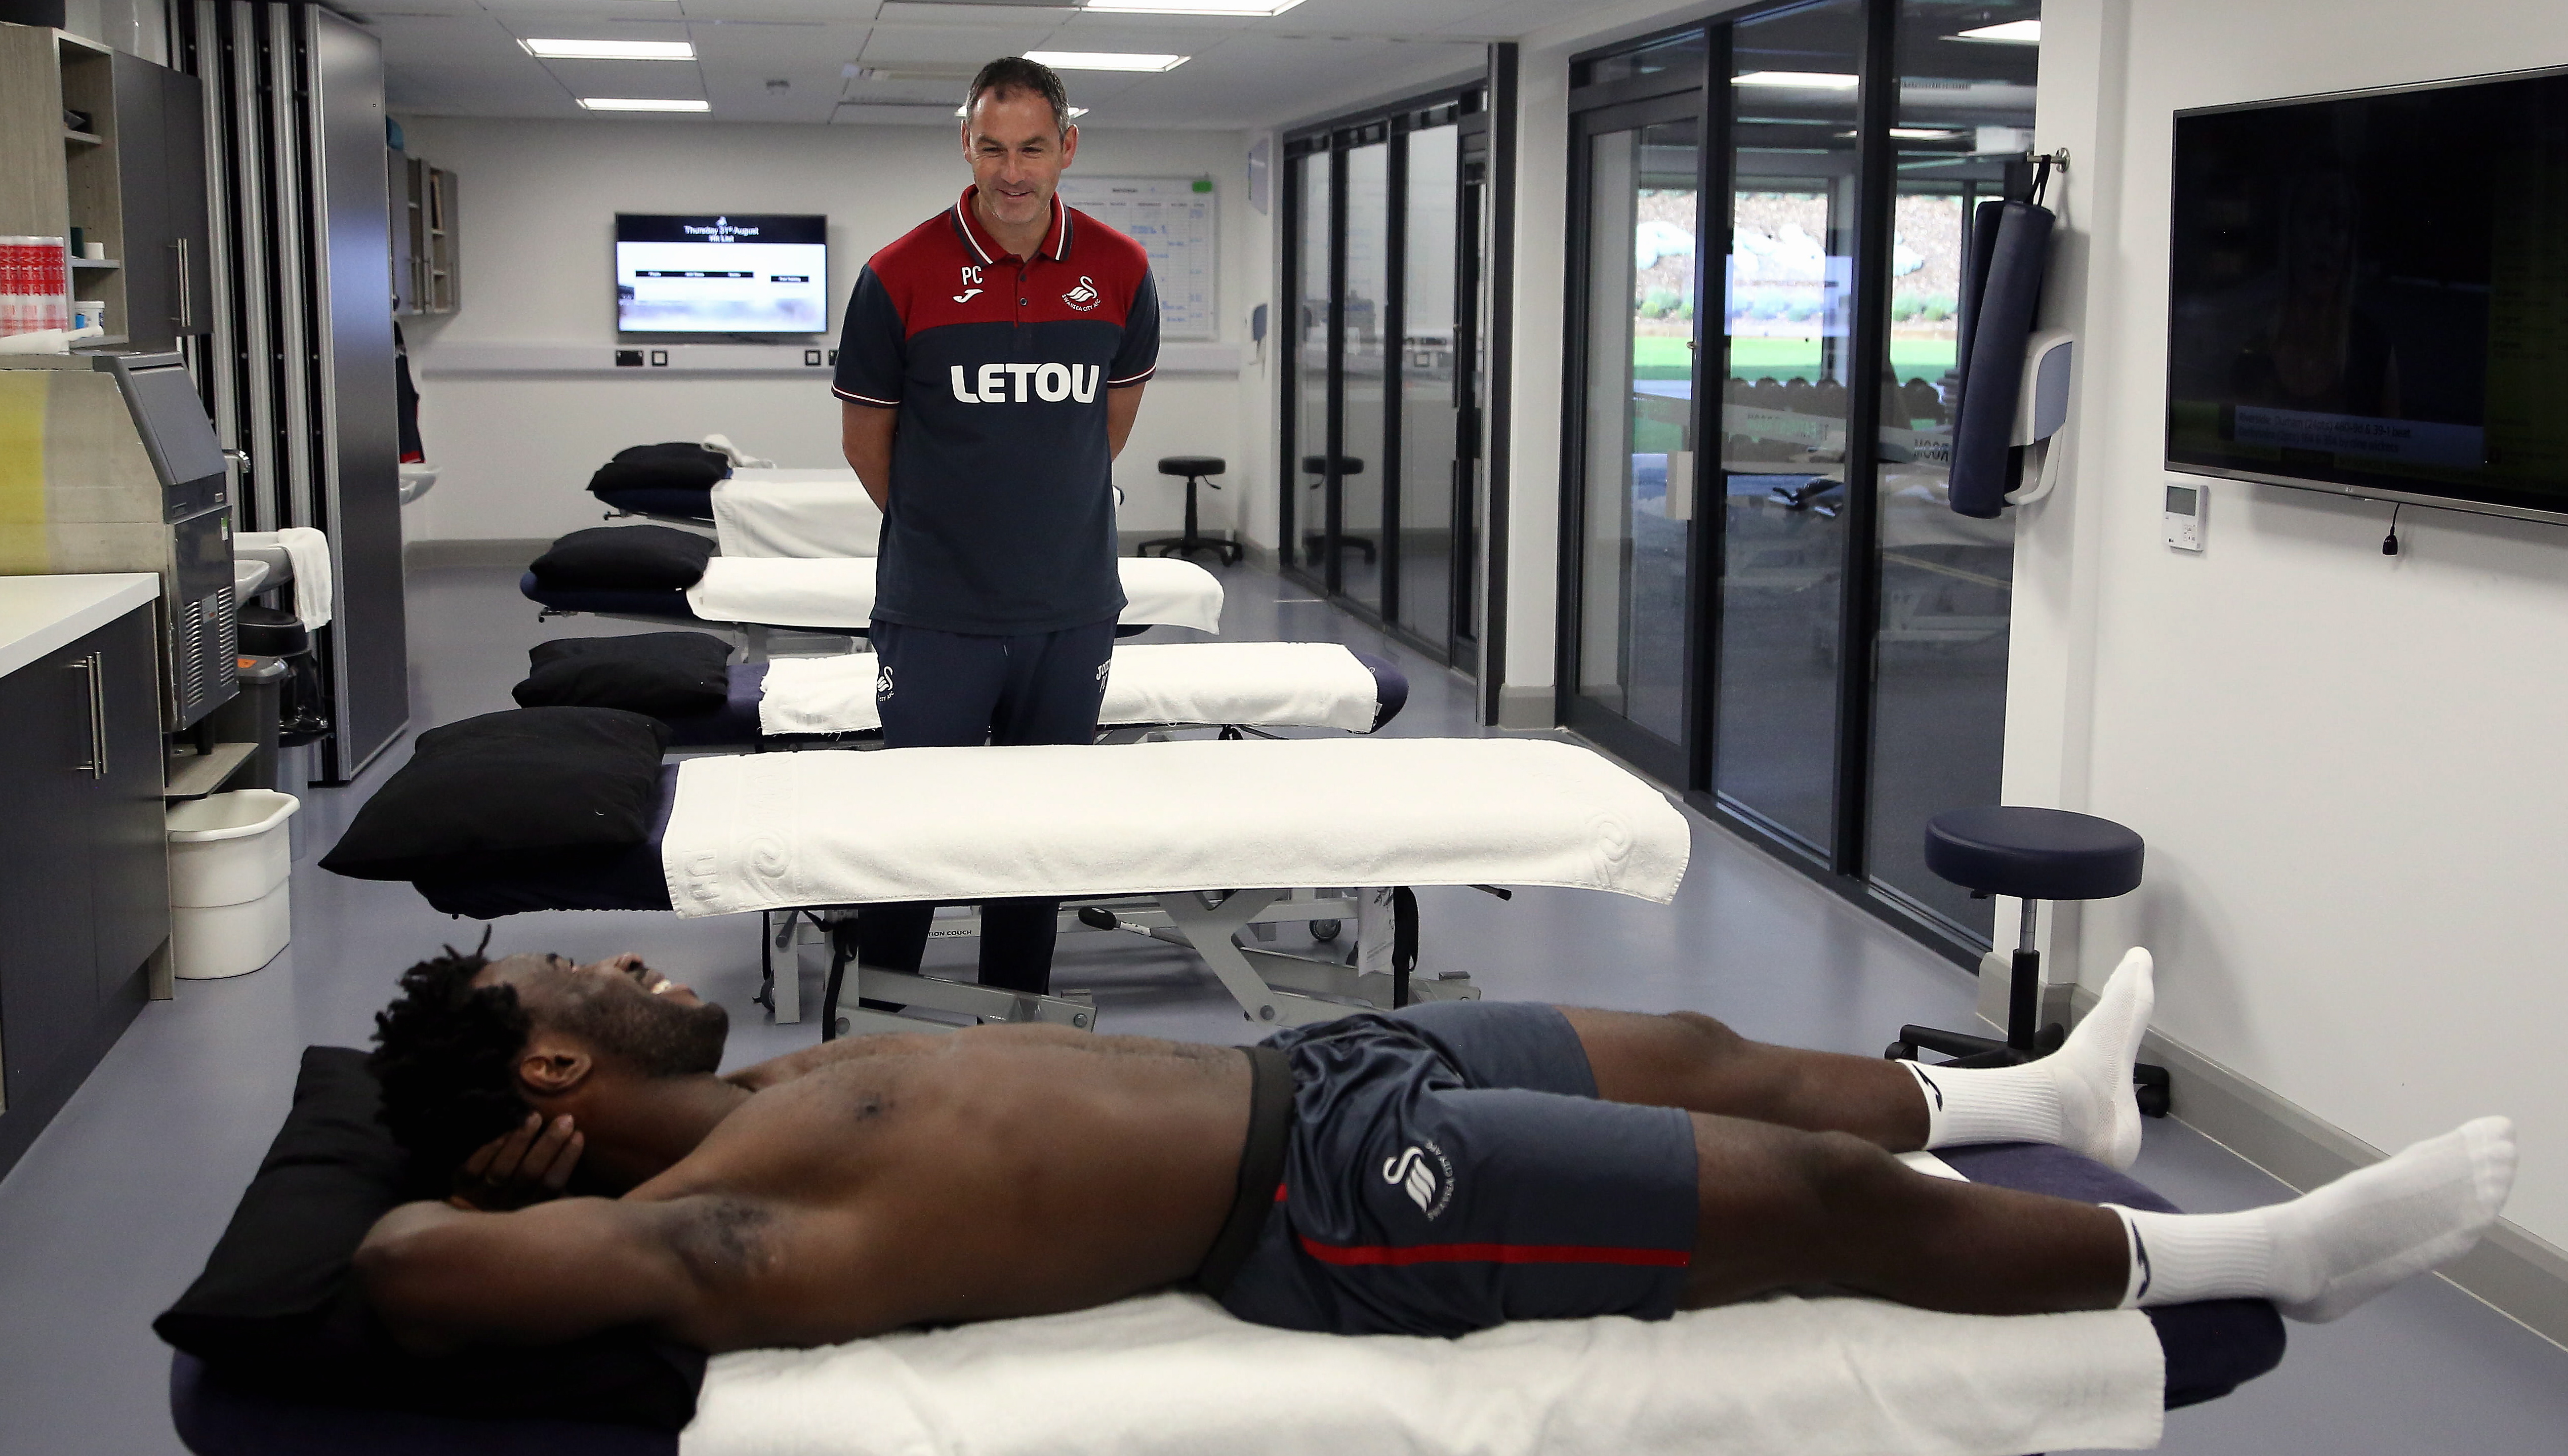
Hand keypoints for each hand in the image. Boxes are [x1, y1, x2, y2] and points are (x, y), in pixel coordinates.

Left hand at [449, 1113, 583, 1211]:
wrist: (465, 1235)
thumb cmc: (516, 1213)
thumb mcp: (545, 1212)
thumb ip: (565, 1198)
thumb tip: (593, 1179)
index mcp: (531, 1214)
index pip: (552, 1186)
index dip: (567, 1159)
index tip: (579, 1135)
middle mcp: (506, 1208)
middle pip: (529, 1174)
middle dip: (550, 1143)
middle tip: (566, 1119)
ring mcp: (481, 1199)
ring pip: (502, 1169)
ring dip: (521, 1140)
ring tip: (535, 1117)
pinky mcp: (460, 1188)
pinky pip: (474, 1166)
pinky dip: (491, 1147)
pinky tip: (506, 1130)